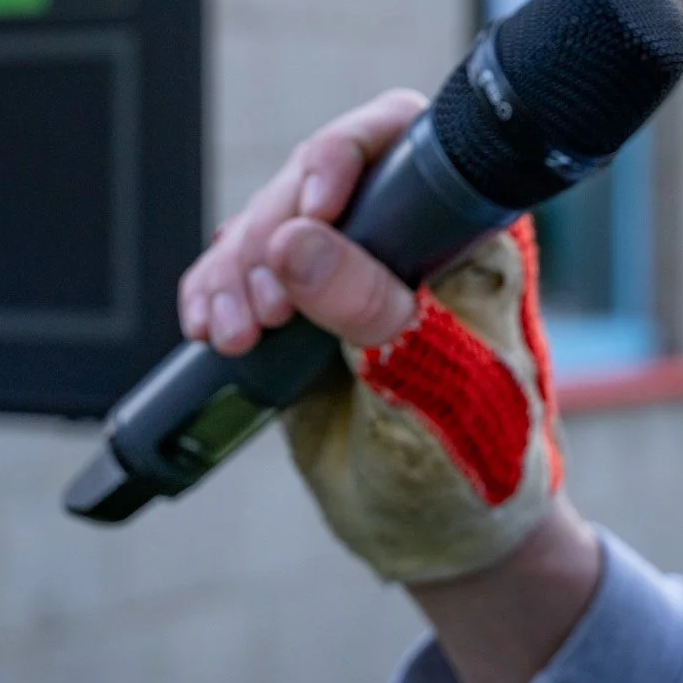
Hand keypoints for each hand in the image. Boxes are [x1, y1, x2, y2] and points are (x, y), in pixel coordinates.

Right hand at [180, 90, 568, 585]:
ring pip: (268, 225)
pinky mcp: (296, 314)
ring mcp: (344, 276)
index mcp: (463, 238)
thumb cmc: (474, 466)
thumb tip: (297, 244)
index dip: (345, 157)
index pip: (402, 142)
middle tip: (268, 307)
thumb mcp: (430, 389)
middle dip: (274, 233)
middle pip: (315, 179)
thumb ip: (370, 311)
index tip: (311, 213)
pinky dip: (211, 294)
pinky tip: (207, 327)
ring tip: (237, 335)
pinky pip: (236, 275)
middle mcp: (400, 242)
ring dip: (236, 271)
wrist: (441, 540)